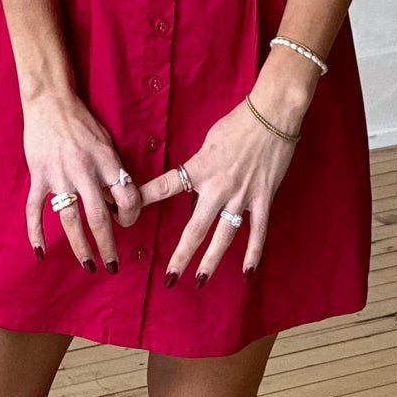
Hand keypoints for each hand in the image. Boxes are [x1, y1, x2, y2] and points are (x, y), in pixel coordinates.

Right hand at [22, 86, 139, 272]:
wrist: (50, 101)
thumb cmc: (82, 122)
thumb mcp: (106, 142)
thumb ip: (111, 171)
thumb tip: (116, 203)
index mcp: (106, 160)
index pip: (127, 195)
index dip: (132, 215)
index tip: (127, 223)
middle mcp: (84, 170)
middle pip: (99, 217)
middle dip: (108, 246)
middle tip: (113, 267)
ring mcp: (59, 175)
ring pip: (70, 220)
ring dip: (80, 247)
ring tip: (89, 266)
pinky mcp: (39, 175)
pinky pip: (35, 210)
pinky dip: (36, 233)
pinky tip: (40, 252)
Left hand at [136, 93, 301, 282]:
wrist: (272, 115)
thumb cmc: (238, 122)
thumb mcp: (209, 142)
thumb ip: (200, 166)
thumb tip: (194, 185)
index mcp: (200, 169)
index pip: (165, 187)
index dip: (144, 200)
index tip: (124, 214)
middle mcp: (218, 187)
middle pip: (195, 228)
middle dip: (181, 256)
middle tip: (169, 278)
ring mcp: (242, 196)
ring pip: (224, 236)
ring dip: (211, 261)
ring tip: (200, 281)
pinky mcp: (263, 198)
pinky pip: (258, 232)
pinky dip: (253, 254)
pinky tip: (246, 273)